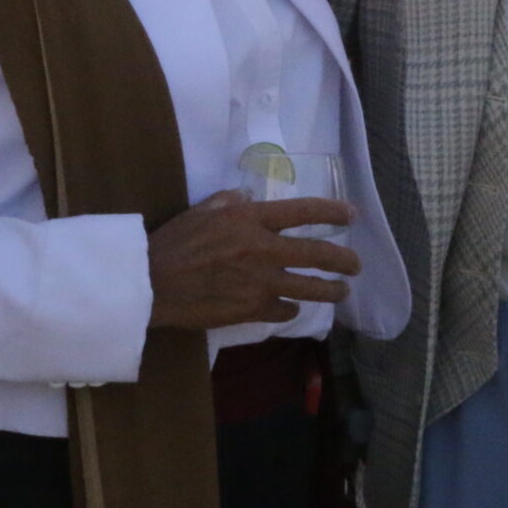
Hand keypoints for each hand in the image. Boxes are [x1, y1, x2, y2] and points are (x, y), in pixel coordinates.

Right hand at [147, 189, 357, 329]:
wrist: (151, 284)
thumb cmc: (174, 242)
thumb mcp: (204, 210)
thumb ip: (232, 202)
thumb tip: (250, 198)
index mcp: (252, 220)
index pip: (304, 211)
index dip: (333, 211)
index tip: (351, 215)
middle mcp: (264, 249)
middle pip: (319, 253)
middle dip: (344, 260)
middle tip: (355, 265)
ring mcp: (261, 283)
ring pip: (311, 288)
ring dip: (332, 290)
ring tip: (342, 292)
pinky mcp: (253, 310)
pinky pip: (284, 310)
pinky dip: (290, 308)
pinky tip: (291, 308)